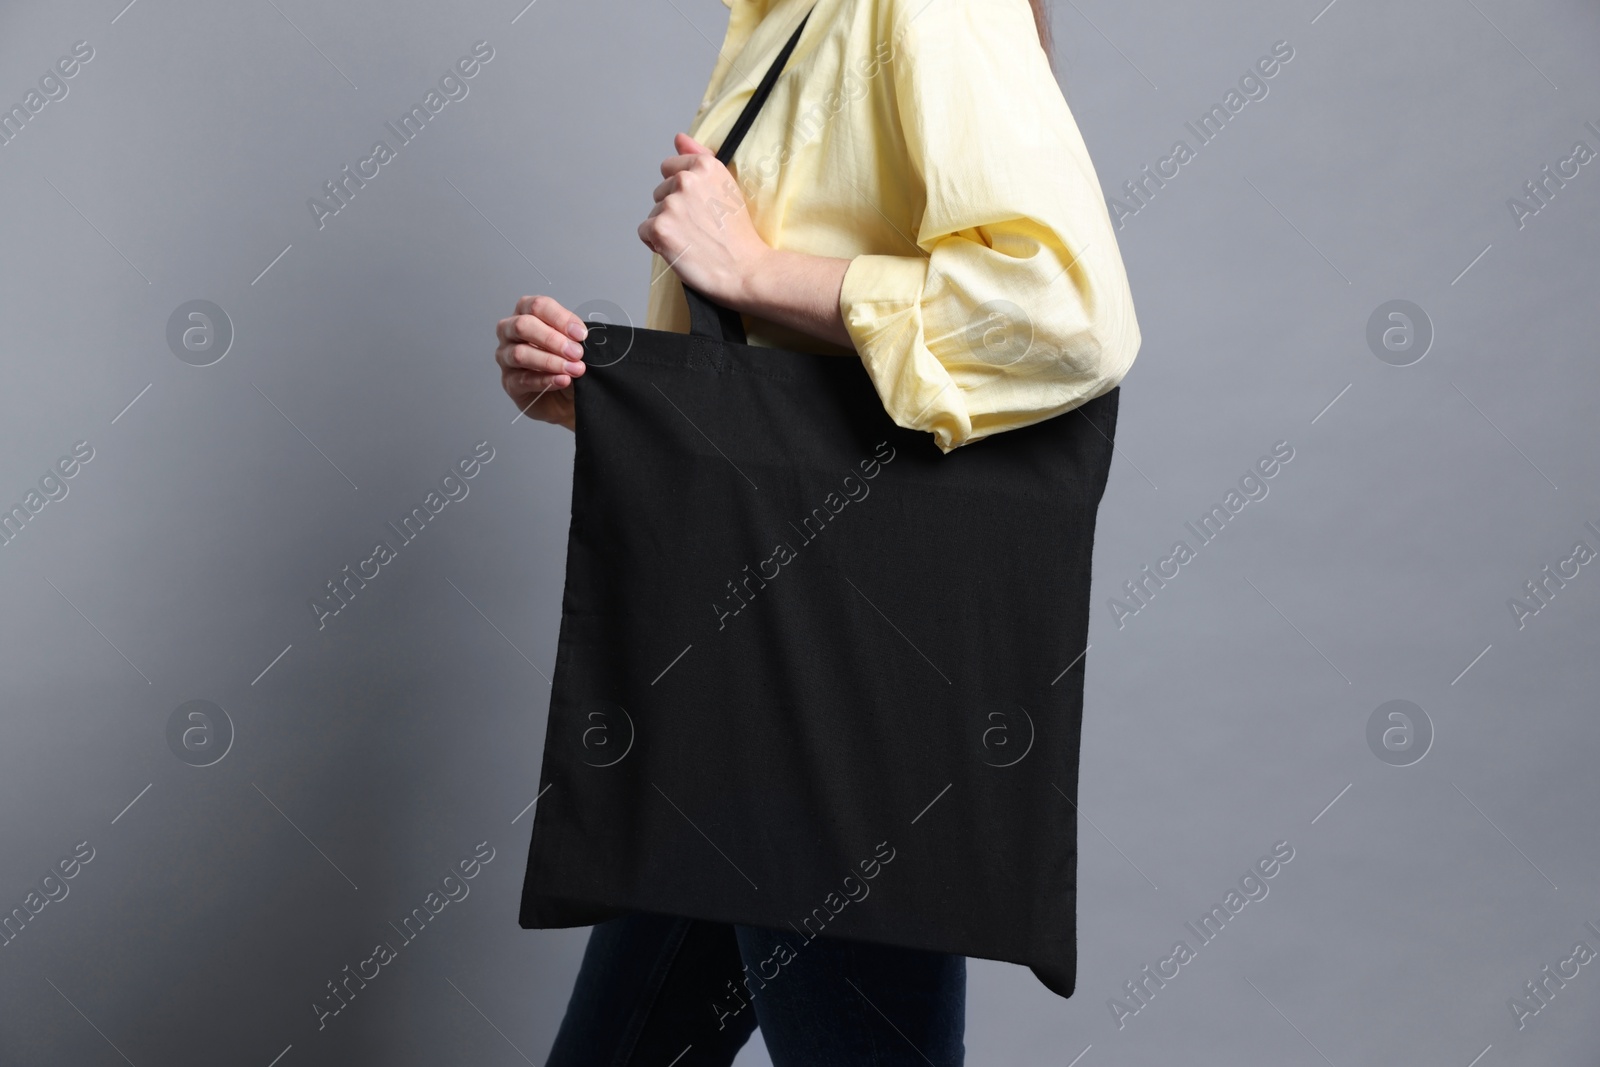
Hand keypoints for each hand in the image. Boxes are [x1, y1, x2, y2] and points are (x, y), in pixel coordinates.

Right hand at [496, 295, 587, 429]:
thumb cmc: (565, 362)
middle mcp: (510, 332)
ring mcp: (506, 357)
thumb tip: (579, 335)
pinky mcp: (509, 382)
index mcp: (526, 313)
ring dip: (550, 361)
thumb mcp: (572, 343)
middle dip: (552, 339)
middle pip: (523, 326)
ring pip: (520, 354)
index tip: (580, 333)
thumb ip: (572, 336)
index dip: (560, 318)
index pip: (537, 306)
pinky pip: (523, 380)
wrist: (565, 396)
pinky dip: (545, 380)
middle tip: (576, 353)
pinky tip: (562, 380)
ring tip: (573, 369)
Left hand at [638, 132, 772, 308]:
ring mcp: (671, 203)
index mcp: (705, 166)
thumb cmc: (739, 235)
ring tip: (693, 240)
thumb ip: (699, 158)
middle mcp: (686, 179)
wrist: (746, 270)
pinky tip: (680, 249)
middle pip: (660, 191)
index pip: (670, 168)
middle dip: (673, 209)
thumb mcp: (726, 187)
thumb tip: (679, 138)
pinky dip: (657, 243)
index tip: (700, 208)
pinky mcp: (660, 227)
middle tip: (700, 228)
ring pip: (654, 213)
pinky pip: (645, 232)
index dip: (682, 192)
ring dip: (667, 227)